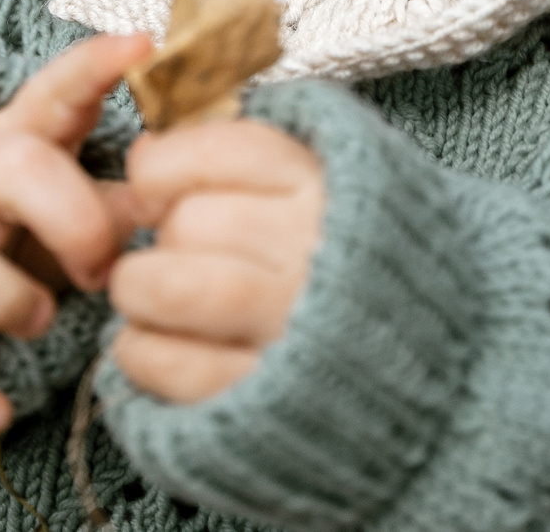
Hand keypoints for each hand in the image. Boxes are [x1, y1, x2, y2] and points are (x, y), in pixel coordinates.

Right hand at [0, 33, 151, 434]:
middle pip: (7, 163)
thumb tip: (183, 208)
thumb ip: (119, 206)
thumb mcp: (62, 205)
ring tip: (40, 323)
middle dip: (70, 217)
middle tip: (101, 271)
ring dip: (0, 295)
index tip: (141, 45)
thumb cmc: (7, 232)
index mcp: (18, 141)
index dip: (94, 68)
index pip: (54, 93)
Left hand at [108, 118, 324, 403]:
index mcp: (325, 189)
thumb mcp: (309, 181)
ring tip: (149, 293)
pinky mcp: (265, 397)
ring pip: (174, 288)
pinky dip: (140, 351)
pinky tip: (152, 341)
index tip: (154, 186)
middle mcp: (316, 255)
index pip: (222, 152)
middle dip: (161, 234)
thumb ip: (235, 157)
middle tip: (173, 250)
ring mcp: (294, 330)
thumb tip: (145, 153)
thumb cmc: (334, 256)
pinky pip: (171, 365)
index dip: (162, 165)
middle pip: (193, 222)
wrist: (409, 355)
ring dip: (140, 288)